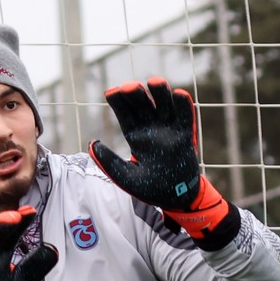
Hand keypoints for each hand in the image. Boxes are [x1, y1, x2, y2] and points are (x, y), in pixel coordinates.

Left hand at [90, 78, 235, 242]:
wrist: (176, 199)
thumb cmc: (150, 188)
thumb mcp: (126, 178)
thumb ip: (110, 162)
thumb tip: (93, 144)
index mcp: (135, 136)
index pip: (125, 114)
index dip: (118, 102)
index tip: (111, 92)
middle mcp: (151, 129)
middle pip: (143, 104)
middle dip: (136, 94)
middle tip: (129, 87)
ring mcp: (169, 130)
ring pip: (164, 105)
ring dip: (160, 92)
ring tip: (154, 81)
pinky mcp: (186, 136)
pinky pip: (186, 117)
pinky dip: (183, 105)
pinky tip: (178, 94)